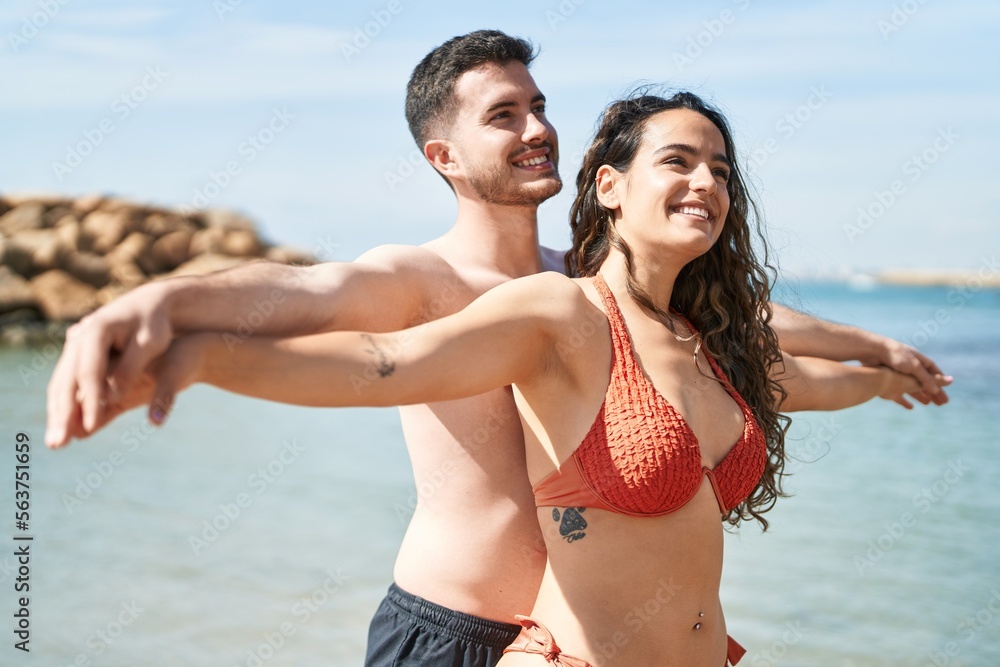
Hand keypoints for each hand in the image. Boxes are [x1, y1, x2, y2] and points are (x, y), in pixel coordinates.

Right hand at [45, 283, 174, 447]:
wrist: (150, 304)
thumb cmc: (155, 324)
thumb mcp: (150, 344)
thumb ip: (131, 368)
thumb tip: (112, 397)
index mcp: (98, 330)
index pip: (90, 371)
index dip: (90, 400)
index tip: (91, 425)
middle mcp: (80, 338)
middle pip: (67, 380)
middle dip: (63, 413)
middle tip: (59, 443)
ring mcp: (76, 347)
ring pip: (62, 384)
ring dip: (58, 414)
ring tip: (57, 442)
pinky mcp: (80, 357)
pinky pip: (68, 384)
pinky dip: (64, 405)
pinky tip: (64, 428)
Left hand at [864, 337, 950, 406]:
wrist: (871, 350)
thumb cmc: (894, 356)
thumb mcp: (914, 367)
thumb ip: (926, 378)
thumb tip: (938, 389)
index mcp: (918, 360)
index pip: (933, 372)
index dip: (940, 382)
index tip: (947, 391)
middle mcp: (910, 366)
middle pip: (925, 381)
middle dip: (934, 392)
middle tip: (942, 404)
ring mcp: (898, 373)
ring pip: (913, 387)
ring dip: (922, 395)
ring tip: (929, 404)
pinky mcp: (887, 379)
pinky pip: (899, 393)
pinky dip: (905, 400)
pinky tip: (910, 407)